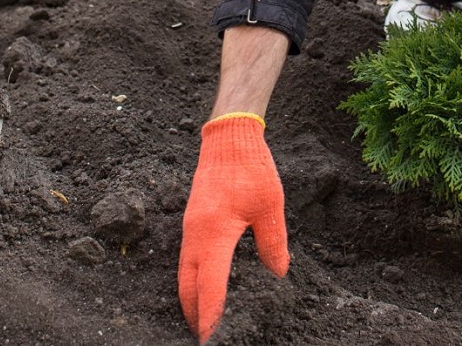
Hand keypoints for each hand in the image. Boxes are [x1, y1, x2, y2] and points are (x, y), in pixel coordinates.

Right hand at [178, 114, 289, 342]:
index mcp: (214, 233)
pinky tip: (204, 286)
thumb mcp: (270, 206)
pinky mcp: (192, 221)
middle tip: (205, 335)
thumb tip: (277, 273)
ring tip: (203, 319)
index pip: (210, 286)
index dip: (211, 314)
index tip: (212, 336)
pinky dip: (192, 279)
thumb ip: (273, 242)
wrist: (228, 136)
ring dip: (191, 298)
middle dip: (195, 313)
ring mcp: (190, 228)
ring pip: (184, 273)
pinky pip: (187, 259)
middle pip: (187, 286)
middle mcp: (195, 235)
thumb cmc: (250, 167)